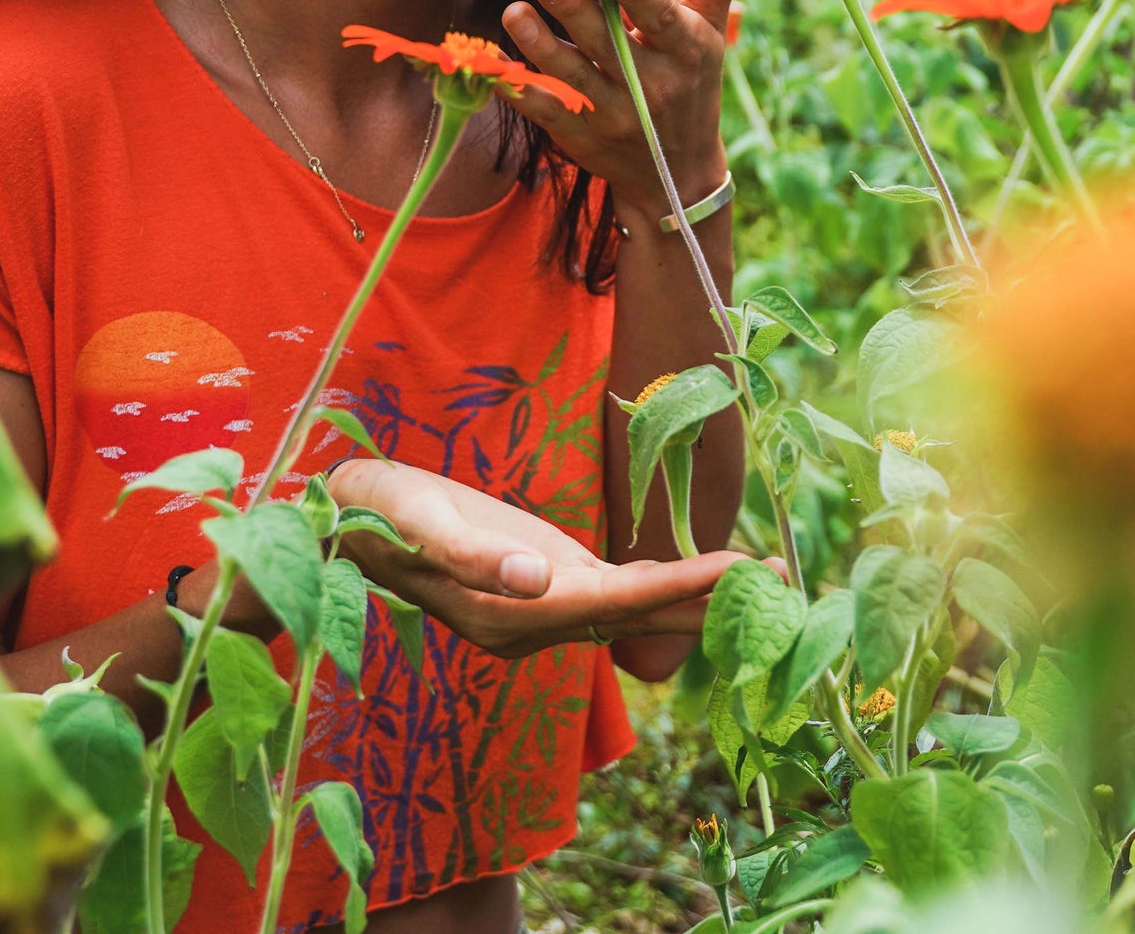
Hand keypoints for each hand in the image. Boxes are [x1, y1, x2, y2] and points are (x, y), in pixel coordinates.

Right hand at [323, 460, 741, 658]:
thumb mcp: (419, 522)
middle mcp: (535, 622)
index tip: (736, 570)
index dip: (676, 588)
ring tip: (763, 576)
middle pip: (636, 616)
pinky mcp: (545, 581)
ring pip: (633, 609)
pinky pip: (616, 592)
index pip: (612, 604)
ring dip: (695, 595)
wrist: (350, 517)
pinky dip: (663, 585)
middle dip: (708, 599)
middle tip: (784, 577)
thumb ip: (474, 555)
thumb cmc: (382, 512)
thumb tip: (539, 581)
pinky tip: (702, 576)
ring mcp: (542, 605)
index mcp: (511, 613)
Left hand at [501, 0, 750, 210]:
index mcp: (686, 51)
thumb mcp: (710, 27)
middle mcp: (652, 86)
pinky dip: (521, 90)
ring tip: (514, 12)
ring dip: (539, 45)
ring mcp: (614, 115)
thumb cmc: (692, 78)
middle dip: (572, 8)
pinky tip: (495, 64)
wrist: (677, 173)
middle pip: (607, 43)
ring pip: (572, 77)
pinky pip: (547, 112)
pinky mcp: (580, 136)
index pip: (661, 17)